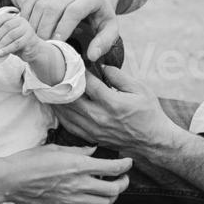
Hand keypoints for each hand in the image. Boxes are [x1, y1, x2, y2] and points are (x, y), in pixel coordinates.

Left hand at [0, 12, 42, 59]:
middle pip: (7, 26)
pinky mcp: (29, 40)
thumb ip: (2, 35)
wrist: (34, 50)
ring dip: (1, 44)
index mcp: (16, 19)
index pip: (5, 17)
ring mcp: (27, 30)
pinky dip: (7, 49)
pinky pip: (16, 44)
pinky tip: (1, 53)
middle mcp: (23, 23)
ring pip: (11, 35)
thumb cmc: (19, 43)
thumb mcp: (10, 37)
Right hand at [1, 144, 131, 203]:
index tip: (128, 163)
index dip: (126, 165)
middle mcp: (79, 184)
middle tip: (122, 179)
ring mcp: (72, 200)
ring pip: (104, 203)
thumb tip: (93, 151)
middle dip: (123, 183)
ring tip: (107, 191)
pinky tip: (90, 202)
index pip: (113, 168)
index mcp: (78, 165)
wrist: (10, 180)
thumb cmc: (29, 161)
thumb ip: (77, 151)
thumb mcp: (55, 149)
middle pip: (114, 189)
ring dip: (110, 197)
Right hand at [20, 0, 120, 61]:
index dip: (63, 27)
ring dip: (34, 24)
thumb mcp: (109, 31)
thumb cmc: (100, 18)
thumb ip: (103, 43)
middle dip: (45, 28)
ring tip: (33, 41)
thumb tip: (92, 56)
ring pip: (41, 3)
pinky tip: (26, 30)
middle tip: (42, 46)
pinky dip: (26, 14)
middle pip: (53, 6)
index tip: (57, 43)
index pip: (74, 10)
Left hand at [54, 65, 179, 152]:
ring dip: (57, 100)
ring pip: (67, 113)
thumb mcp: (141, 89)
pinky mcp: (91, 137)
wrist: (152, 141)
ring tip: (50, 86)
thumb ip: (120, 76)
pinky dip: (60, 114)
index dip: (79, 72)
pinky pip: (69, 125)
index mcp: (113, 104)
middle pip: (72, 99)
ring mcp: (94, 130)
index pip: (88, 84)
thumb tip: (102, 66)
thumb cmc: (148, 113)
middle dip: (62, 85)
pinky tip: (57, 104)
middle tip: (54, 73)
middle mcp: (100, 117)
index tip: (73, 62)